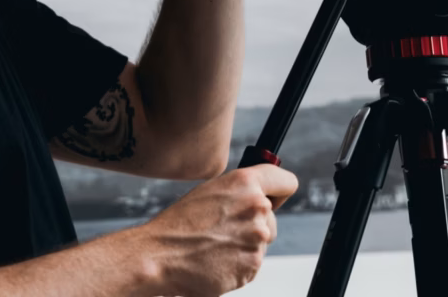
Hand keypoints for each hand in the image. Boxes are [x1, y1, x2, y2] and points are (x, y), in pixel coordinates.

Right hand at [133, 164, 298, 296]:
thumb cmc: (179, 224)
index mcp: (245, 183)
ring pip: (261, 240)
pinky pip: (252, 262)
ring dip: (244, 244)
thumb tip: (260, 196)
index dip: (280, 191)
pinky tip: (216, 258)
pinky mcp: (253, 264)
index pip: (287, 182)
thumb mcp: (211, 190)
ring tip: (215, 244)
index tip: (275, 197)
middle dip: (254, 222)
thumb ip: (241, 190)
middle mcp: (256, 207)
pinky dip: (238, 263)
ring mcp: (256, 238)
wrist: (160, 256)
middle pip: (272, 216)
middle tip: (224, 228)